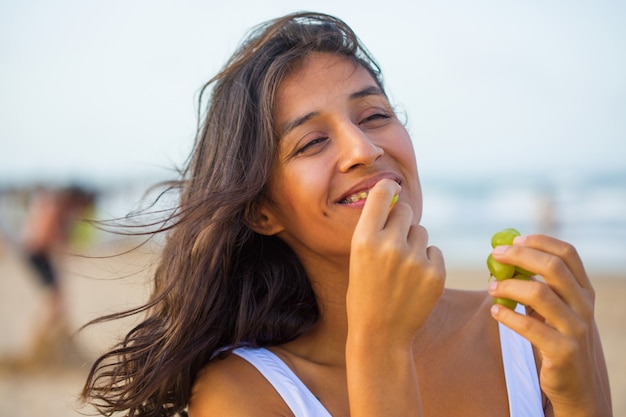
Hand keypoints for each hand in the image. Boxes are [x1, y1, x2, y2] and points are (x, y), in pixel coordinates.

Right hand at [346, 179, 444, 344]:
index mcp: (364, 239)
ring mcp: (415, 260)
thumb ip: (375, 228)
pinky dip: (428, 261)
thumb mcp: (358, 257)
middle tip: (394, 242)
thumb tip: (396, 196)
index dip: (388, 188)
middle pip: (406, 210)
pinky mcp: (436, 273)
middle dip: (402, 220)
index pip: (382, 193)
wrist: (380, 334)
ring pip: (421, 232)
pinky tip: (415, 280)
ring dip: (414, 243)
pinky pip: (434, 251)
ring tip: (402, 268)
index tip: (391, 189)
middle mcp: (390, 245)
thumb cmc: (364, 292)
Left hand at [489, 234, 612, 416]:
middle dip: (520, 257)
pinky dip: (508, 316)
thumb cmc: (557, 339)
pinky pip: (531, 327)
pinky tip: (495, 312)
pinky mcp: (564, 351)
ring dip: (509, 286)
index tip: (513, 240)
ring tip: (491, 288)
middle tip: (495, 256)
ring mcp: (576, 328)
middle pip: (553, 268)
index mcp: (583, 290)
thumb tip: (505, 259)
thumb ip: (539, 285)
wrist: (576, 386)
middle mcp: (584, 306)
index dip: (539, 242)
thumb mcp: (554, 310)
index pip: (568, 253)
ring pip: (540, 294)